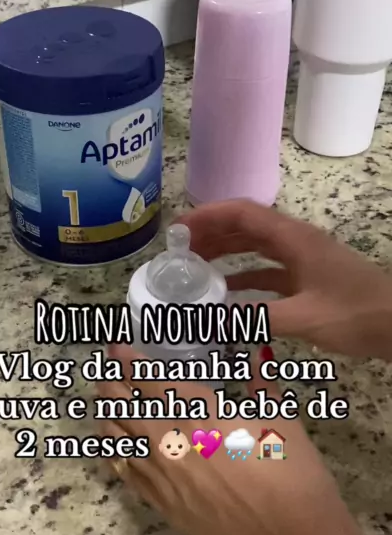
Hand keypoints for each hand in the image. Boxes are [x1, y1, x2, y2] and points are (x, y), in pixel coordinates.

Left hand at [98, 344, 343, 534]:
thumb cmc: (294, 477)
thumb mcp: (283, 420)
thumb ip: (263, 384)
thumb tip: (259, 355)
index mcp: (198, 411)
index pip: (148, 378)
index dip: (127, 359)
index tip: (116, 345)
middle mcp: (170, 440)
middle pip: (123, 405)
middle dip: (110, 382)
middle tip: (106, 367)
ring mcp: (162, 477)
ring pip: (117, 439)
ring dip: (108, 415)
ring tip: (105, 400)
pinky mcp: (164, 507)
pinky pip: (126, 474)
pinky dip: (115, 453)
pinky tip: (113, 445)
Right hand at [178, 199, 391, 360]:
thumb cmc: (355, 313)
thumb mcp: (303, 317)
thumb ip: (255, 318)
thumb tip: (209, 321)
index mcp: (293, 238)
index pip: (242, 213)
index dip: (207, 216)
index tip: (178, 229)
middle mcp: (295, 242)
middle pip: (245, 227)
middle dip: (210, 233)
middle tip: (178, 250)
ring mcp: (302, 259)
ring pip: (255, 247)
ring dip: (225, 252)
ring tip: (193, 266)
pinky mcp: (307, 279)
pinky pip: (267, 271)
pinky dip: (244, 277)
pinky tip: (225, 293)